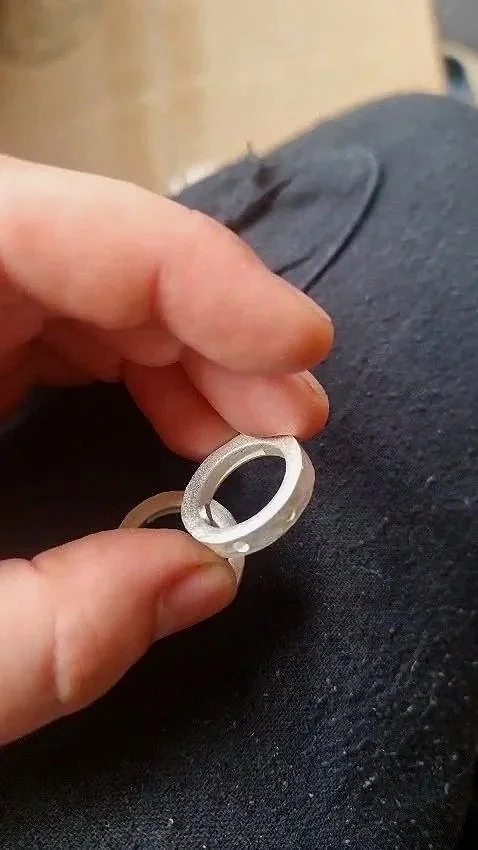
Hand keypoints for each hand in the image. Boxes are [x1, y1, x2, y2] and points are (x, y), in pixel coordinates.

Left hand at [0, 156, 332, 743]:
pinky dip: (136, 377)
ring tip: (250, 438)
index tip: (301, 348)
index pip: (56, 229)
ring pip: (82, 290)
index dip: (199, 274)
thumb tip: (205, 577)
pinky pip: (58, 331)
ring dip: (185, 359)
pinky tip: (183, 431)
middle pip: (85, 255)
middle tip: (291, 420)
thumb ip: (50, 637)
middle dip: (211, 334)